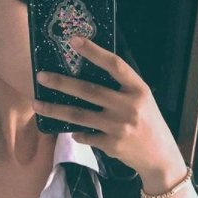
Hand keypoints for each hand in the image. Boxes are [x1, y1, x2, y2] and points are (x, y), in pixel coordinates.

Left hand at [32, 36, 186, 190]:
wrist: (160, 157)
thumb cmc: (148, 123)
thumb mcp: (142, 100)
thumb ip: (121, 89)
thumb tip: (88, 75)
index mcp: (138, 90)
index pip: (114, 65)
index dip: (94, 52)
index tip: (74, 41)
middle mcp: (128, 106)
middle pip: (89, 90)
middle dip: (61, 83)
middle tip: (41, 76)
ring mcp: (119, 126)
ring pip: (79, 115)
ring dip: (55, 109)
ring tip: (37, 104)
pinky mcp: (112, 145)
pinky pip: (86, 136)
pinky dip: (76, 133)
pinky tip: (71, 132)